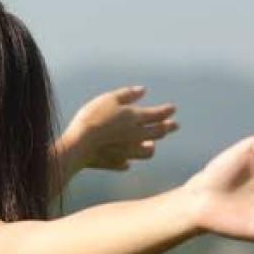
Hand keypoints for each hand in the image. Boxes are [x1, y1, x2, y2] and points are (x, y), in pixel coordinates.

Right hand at [64, 85, 178, 170]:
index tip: (172, 109)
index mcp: (135, 118)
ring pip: (146, 151)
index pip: (158, 114)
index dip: (167, 111)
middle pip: (158, 133)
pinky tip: (126, 161)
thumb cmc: (93, 118)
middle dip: (167, 128)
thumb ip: (126, 94)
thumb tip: (142, 90)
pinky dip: (128, 160)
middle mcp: (136, 136)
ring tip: (152, 145)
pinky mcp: (115, 163)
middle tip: (174, 126)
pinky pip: (126, 163)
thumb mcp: (108, 99)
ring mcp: (127, 151)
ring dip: (150, 146)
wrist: (79, 145)